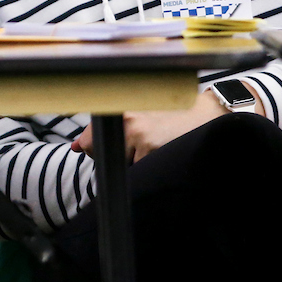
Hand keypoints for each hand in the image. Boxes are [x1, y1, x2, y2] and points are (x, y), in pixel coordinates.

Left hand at [70, 90, 227, 162]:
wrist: (206, 115)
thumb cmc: (170, 114)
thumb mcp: (136, 113)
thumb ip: (106, 129)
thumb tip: (76, 146)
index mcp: (118, 108)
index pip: (88, 142)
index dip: (95, 150)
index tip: (108, 149)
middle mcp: (124, 118)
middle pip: (100, 156)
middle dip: (114, 158)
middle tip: (139, 146)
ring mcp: (137, 134)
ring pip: (119, 166)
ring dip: (131, 165)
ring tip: (152, 148)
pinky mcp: (151, 150)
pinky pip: (137, 172)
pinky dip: (146, 169)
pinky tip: (161, 154)